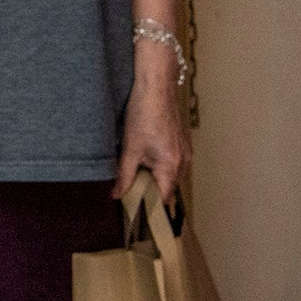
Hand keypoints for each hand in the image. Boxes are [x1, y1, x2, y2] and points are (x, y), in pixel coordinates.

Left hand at [114, 54, 190, 202]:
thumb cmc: (144, 113)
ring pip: (170, 175)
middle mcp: (183, 162)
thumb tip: (116, 195)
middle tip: (132, 198)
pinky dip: (160, 167)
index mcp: (172, 166)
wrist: (155, 86)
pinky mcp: (180, 142)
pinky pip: (172, 162)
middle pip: (168, 188)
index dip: (152, 208)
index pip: (165, 199)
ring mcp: (184, 151)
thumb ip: (124, 174)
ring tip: (136, 180)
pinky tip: (145, 161)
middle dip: (152, 194)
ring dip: (155, 179)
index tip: (138, 215)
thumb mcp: (130, 147)